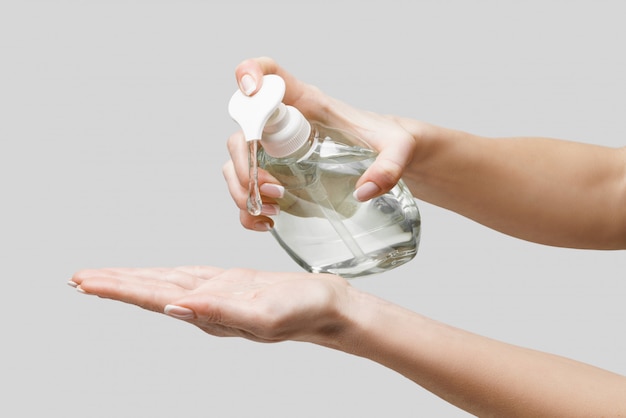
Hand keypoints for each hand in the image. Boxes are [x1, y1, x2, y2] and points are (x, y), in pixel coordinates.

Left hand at [70, 266, 351, 344]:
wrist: (328, 307)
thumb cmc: (304, 311)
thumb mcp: (264, 313)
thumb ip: (220, 311)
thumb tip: (176, 307)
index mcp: (210, 313)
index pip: (154, 299)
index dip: (119, 290)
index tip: (86, 283)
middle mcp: (206, 305)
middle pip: (151, 292)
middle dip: (114, 285)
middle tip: (78, 278)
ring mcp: (217, 294)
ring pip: (165, 284)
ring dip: (133, 280)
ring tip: (104, 278)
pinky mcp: (230, 283)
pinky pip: (187, 277)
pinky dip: (163, 275)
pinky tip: (153, 277)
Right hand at [223, 56, 422, 230]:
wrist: (390, 159)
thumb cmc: (389, 141)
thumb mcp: (398, 148)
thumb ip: (389, 166)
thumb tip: (363, 191)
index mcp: (307, 102)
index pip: (270, 74)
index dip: (251, 72)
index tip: (250, 90)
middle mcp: (285, 124)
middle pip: (242, 129)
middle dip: (245, 162)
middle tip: (273, 188)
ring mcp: (277, 151)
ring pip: (237, 162)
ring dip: (242, 189)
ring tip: (273, 210)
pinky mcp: (279, 177)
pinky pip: (247, 189)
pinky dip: (247, 208)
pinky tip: (267, 222)